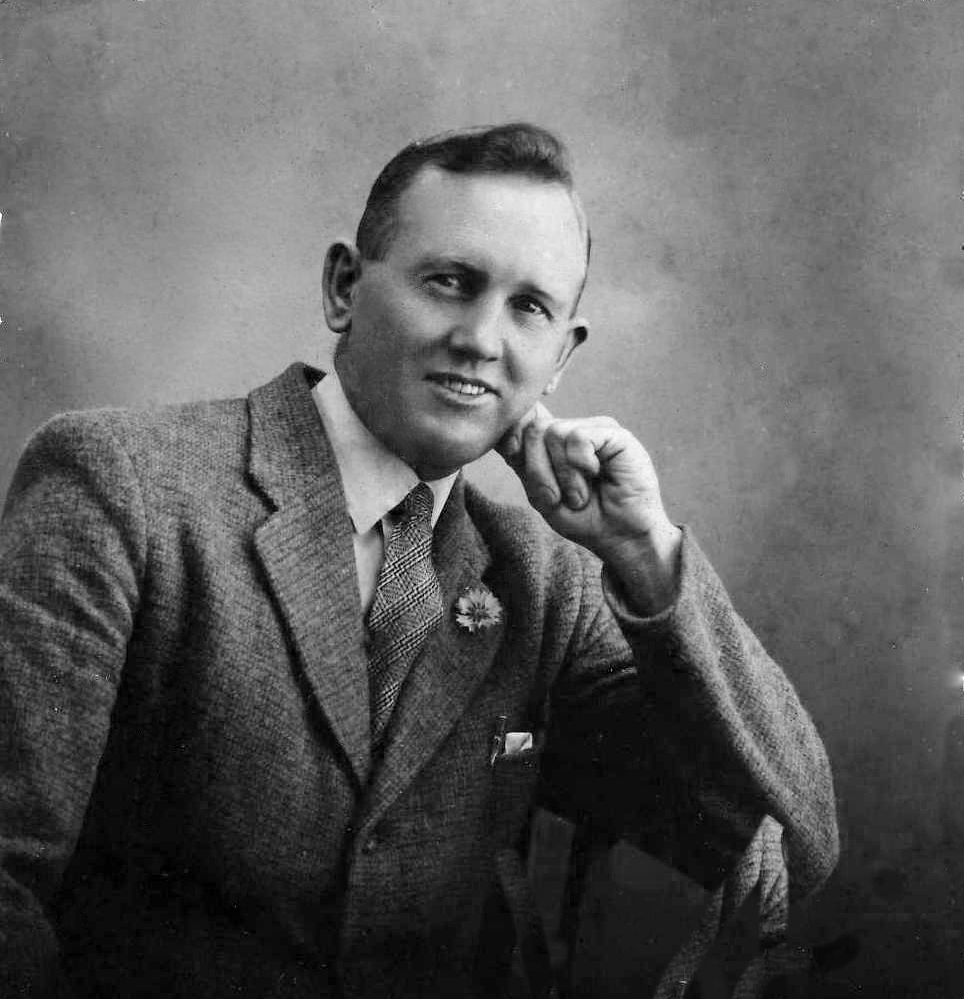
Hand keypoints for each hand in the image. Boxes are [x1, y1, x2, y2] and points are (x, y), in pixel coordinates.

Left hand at [497, 403, 682, 613]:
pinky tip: (596, 476)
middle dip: (539, 471)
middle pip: (534, 430)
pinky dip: (580, 465)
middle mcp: (574, 430)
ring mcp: (594, 429)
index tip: (517, 464)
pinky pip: (578, 438)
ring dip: (563, 474)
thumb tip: (507, 436)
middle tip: (560, 498)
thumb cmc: (584, 519)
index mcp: (554, 443)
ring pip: (554, 433)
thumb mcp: (541, 495)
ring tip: (580, 494)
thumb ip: (524, 464)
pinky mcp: (615, 433)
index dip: (512, 441)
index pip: (521, 424)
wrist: (620, 538)